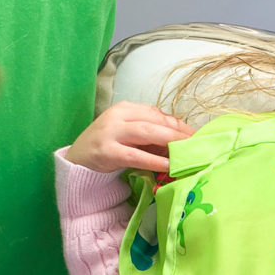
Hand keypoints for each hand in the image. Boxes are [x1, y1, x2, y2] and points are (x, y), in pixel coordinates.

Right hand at [65, 102, 193, 173]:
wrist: (77, 160)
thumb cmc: (108, 146)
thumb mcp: (128, 134)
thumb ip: (150, 133)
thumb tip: (180, 139)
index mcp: (125, 108)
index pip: (157, 114)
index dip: (177, 124)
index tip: (195, 134)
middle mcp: (117, 116)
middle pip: (154, 121)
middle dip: (178, 132)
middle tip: (196, 143)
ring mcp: (110, 133)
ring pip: (146, 133)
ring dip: (169, 142)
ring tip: (186, 152)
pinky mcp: (106, 152)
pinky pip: (134, 156)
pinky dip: (153, 160)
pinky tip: (167, 166)